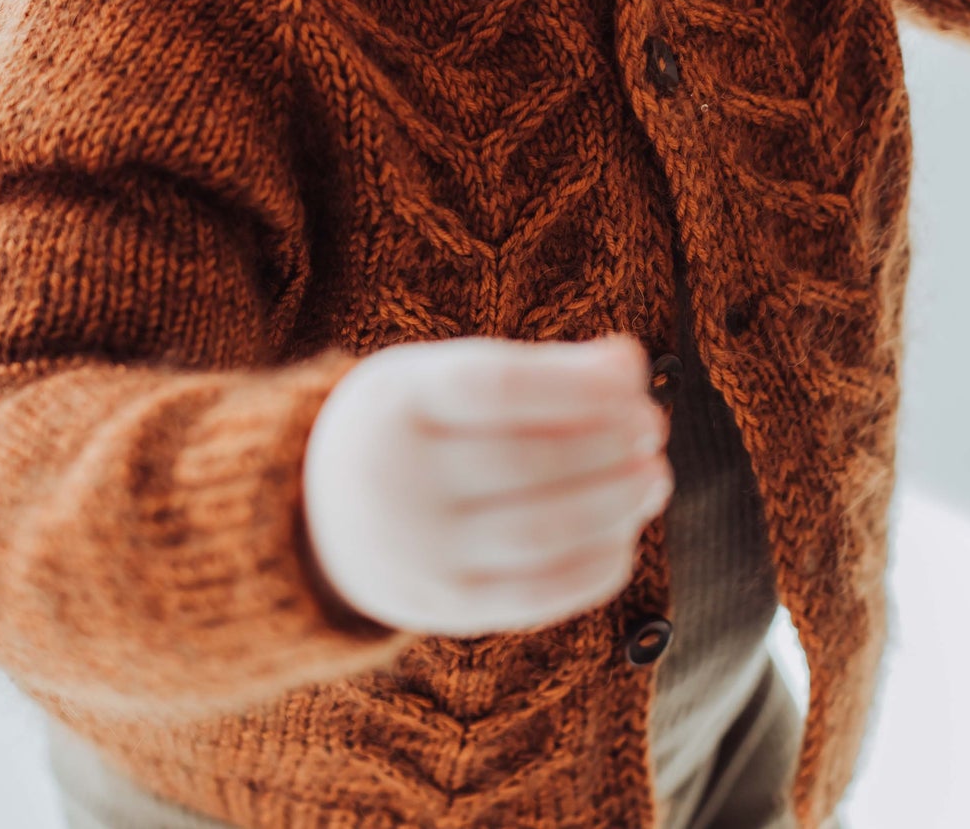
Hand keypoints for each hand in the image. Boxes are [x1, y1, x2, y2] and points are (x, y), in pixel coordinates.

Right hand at [301, 332, 671, 637]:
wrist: (315, 515)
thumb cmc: (409, 425)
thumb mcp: (441, 374)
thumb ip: (535, 367)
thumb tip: (628, 362)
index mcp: (399, 401)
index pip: (500, 385)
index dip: (580, 380)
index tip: (634, 372)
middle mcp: (400, 479)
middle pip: (529, 462)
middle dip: (611, 444)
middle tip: (653, 427)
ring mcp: (421, 551)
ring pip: (541, 533)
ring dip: (616, 504)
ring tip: (654, 477)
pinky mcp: (447, 607)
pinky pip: (538, 595)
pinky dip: (596, 565)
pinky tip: (623, 533)